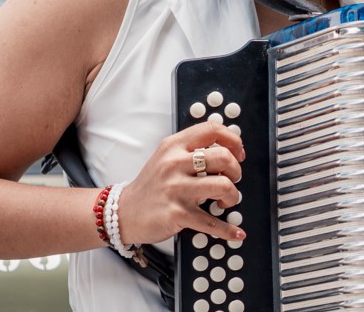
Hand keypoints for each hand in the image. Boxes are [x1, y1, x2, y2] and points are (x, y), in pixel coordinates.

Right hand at [115, 120, 246, 245]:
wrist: (124, 212)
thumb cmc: (151, 185)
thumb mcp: (165, 157)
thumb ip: (190, 149)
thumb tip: (226, 147)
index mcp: (174, 146)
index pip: (211, 129)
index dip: (233, 140)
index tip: (238, 152)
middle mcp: (174, 164)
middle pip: (222, 157)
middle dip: (236, 171)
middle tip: (232, 180)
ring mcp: (176, 189)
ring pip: (222, 186)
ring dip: (233, 196)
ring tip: (226, 201)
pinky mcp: (177, 213)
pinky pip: (211, 222)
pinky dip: (228, 230)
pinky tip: (236, 233)